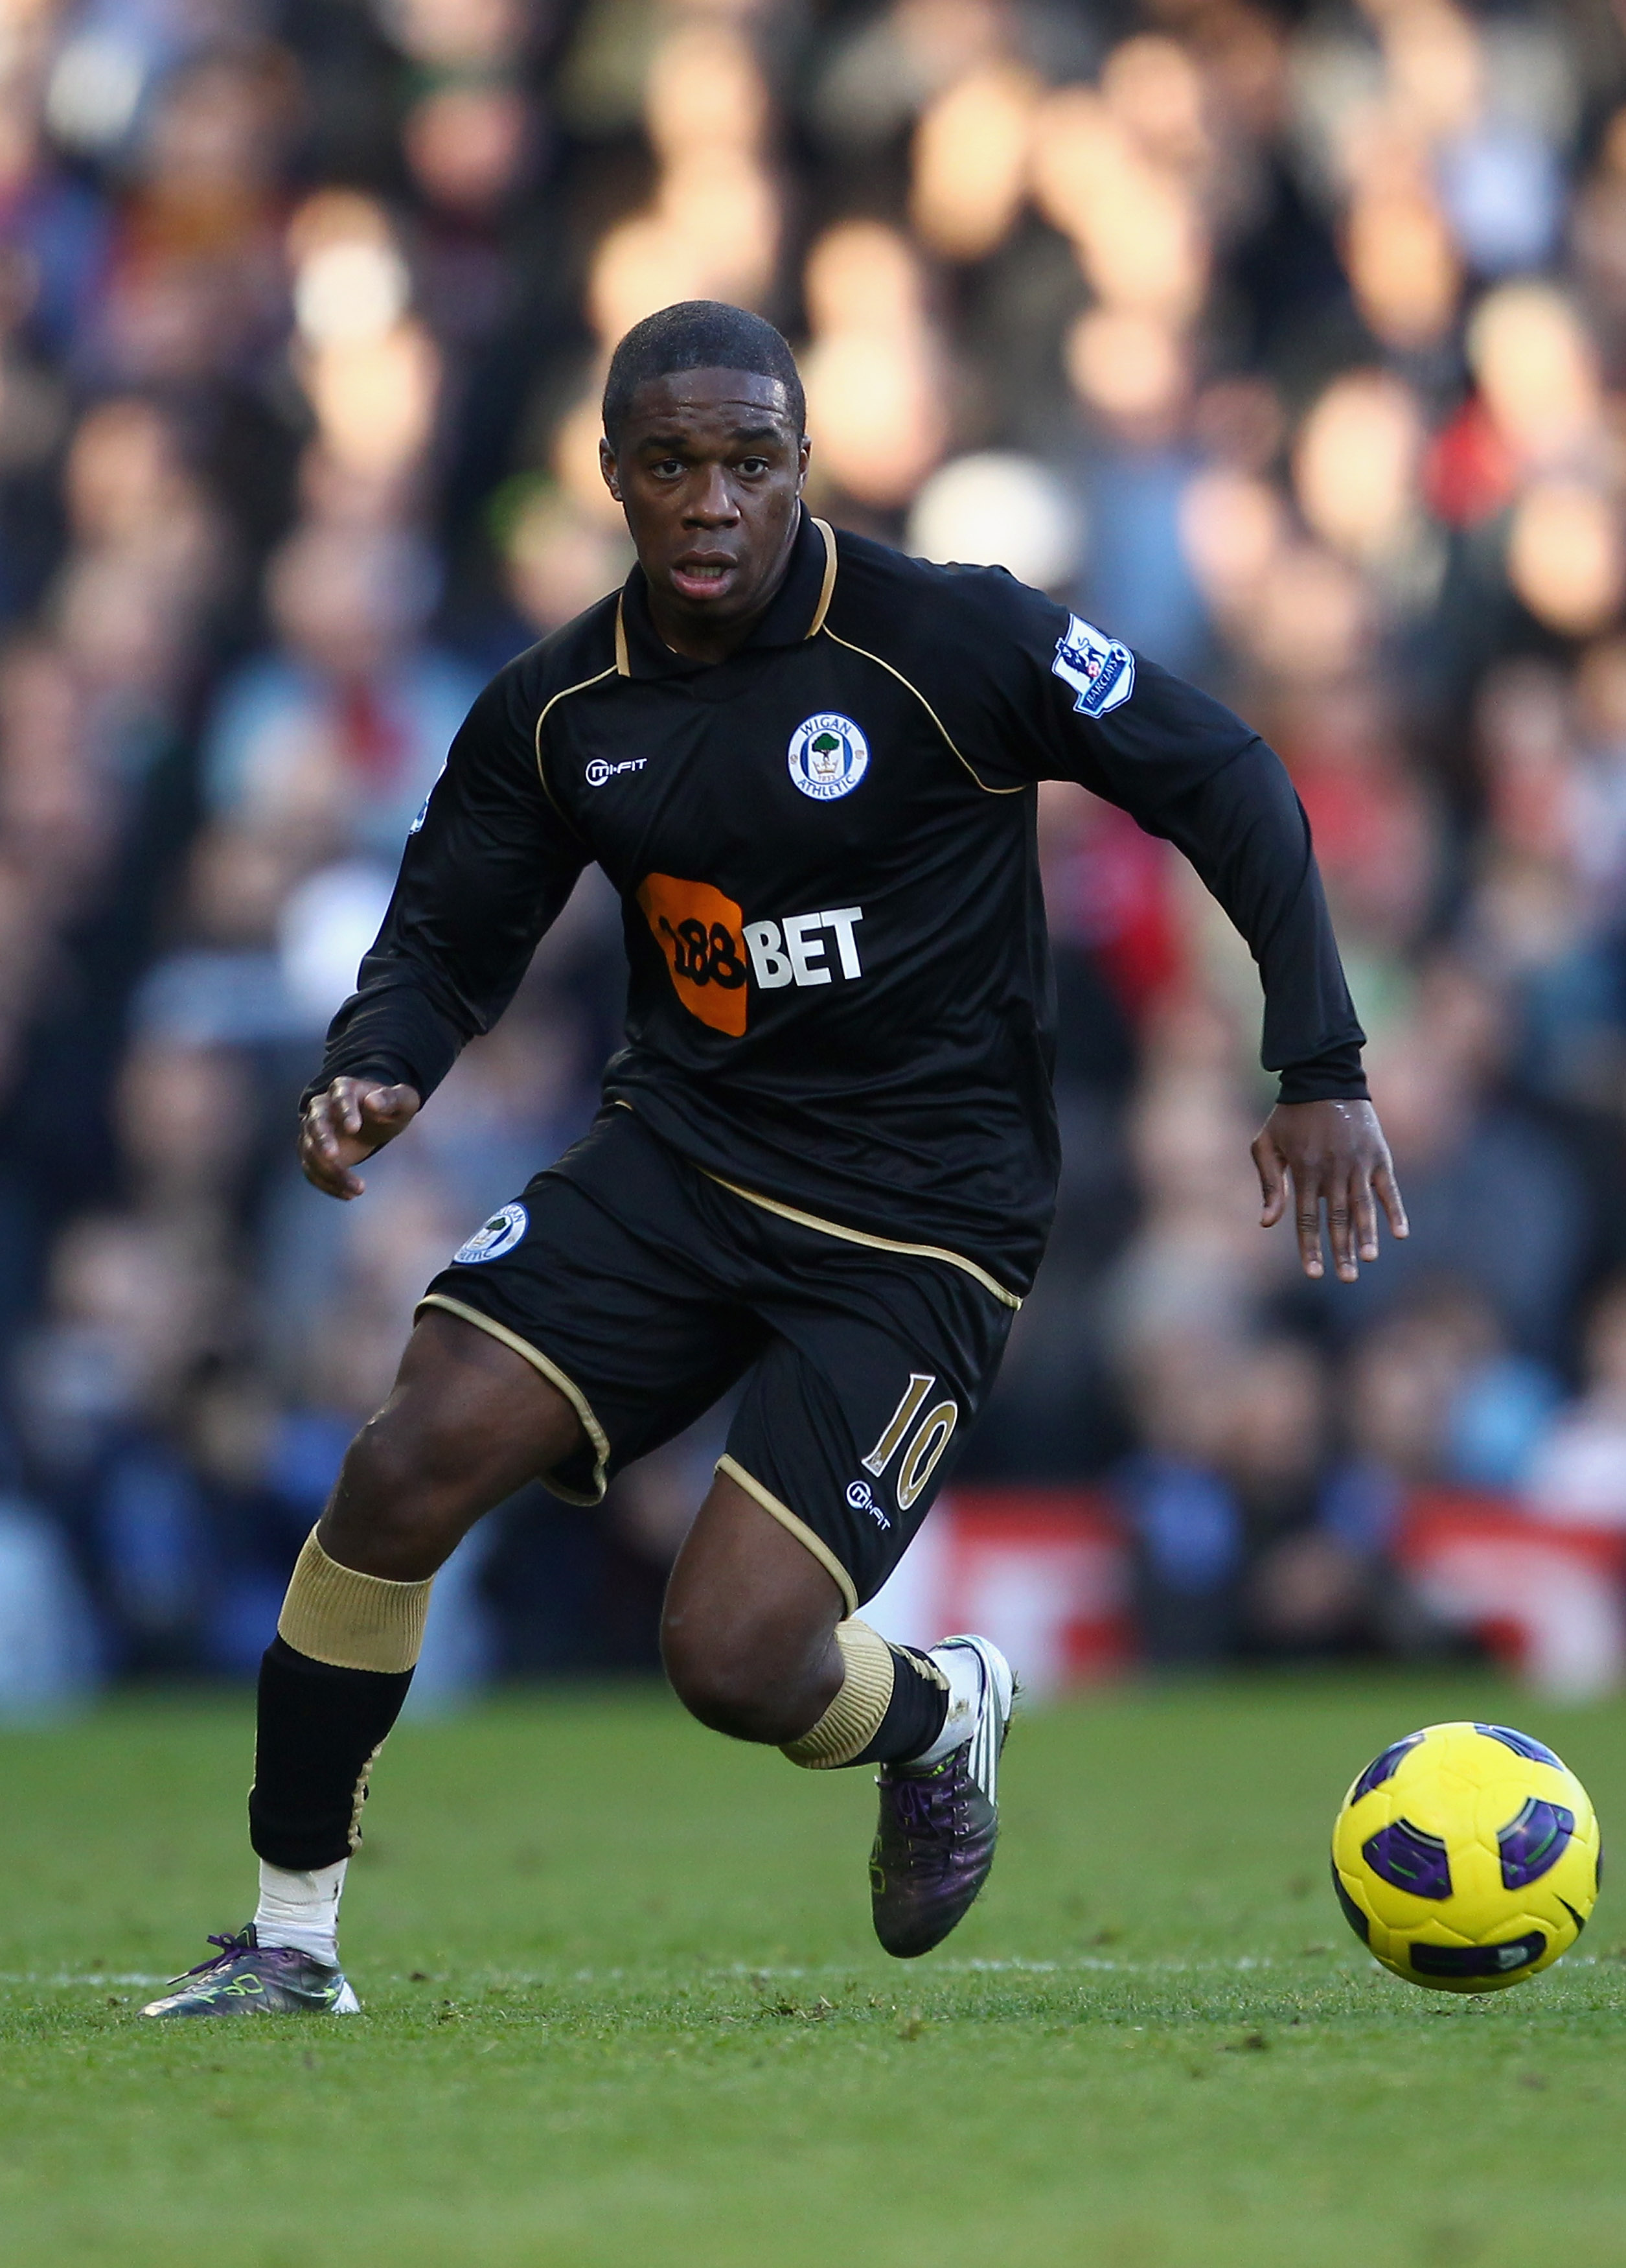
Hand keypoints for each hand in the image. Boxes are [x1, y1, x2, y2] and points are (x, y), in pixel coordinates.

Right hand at [298, 1077, 420, 1199]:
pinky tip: (348, 1195)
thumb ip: (394, 1098)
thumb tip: (373, 1102)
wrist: (374, 1120)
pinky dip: (326, 1184)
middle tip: (334, 1157)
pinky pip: (311, 1170)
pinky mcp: (312, 1152)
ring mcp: (313, 1130)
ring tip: (358, 1189)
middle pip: (315, 1122)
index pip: (340, 1096)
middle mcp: (322, 1107)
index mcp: (344, 1089)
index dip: (344, 1111)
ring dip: (329, 1171)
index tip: (354, 1128)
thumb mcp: (403, 1101)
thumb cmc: (390, 1108)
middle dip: (322, 1140)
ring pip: (311, 1151)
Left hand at [1252, 1098, 1406, 1283]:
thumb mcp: (1267, 1144)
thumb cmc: (1289, 1115)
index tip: (1313, 1274)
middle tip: (1345, 1279)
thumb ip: (1269, 1184)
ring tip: (1368, 1260)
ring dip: (1366, 1235)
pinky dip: (1395, 1211)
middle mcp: (1332, 1171)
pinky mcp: (1379, 1156)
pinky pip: (1388, 1189)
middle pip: (1337, 1219)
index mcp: (1304, 1171)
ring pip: (1363, 1207)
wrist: (1324, 1077)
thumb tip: (1267, 1224)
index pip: (1307, 1219)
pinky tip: (1400, 1234)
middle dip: (1341, 1251)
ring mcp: (1358, 1164)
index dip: (1310, 1248)